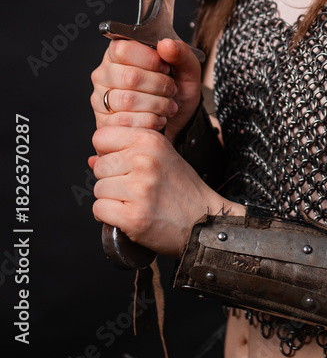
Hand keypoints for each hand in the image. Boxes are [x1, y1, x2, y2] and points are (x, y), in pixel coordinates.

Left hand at [90, 125, 242, 256]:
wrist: (204, 220)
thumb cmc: (181, 188)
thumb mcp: (162, 157)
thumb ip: (129, 152)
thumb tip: (92, 159)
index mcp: (151, 140)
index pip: (102, 136)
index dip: (106, 151)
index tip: (119, 163)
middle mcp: (144, 160)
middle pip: (99, 166)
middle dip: (109, 179)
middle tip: (132, 188)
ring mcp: (139, 189)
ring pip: (98, 189)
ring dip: (110, 199)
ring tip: (132, 202)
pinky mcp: (134, 216)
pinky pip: (99, 210)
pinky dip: (108, 216)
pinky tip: (126, 215)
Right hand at [91, 37, 202, 142]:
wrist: (178, 122)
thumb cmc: (176, 91)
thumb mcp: (186, 69)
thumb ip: (180, 53)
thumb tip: (166, 44)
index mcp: (119, 53)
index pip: (123, 49)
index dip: (149, 60)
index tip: (166, 68)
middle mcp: (105, 74)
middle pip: (128, 76)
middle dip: (158, 85)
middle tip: (171, 89)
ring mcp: (100, 99)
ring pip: (127, 100)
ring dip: (157, 104)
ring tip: (168, 105)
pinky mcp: (104, 123)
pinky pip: (125, 122)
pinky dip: (149, 121)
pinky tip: (159, 119)